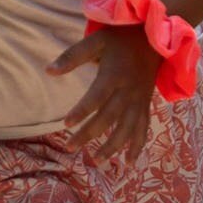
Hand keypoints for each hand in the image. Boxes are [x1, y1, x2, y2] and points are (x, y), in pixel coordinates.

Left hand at [49, 25, 162, 156]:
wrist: (154, 39)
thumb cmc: (120, 39)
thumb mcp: (96, 40)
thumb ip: (72, 56)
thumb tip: (48, 70)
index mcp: (114, 75)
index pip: (96, 96)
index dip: (82, 111)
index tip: (66, 124)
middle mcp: (128, 91)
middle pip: (108, 118)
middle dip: (89, 134)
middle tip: (69, 148)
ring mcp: (139, 101)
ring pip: (127, 129)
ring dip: (113, 146)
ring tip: (97, 161)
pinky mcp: (145, 106)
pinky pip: (143, 129)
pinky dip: (137, 146)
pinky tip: (129, 163)